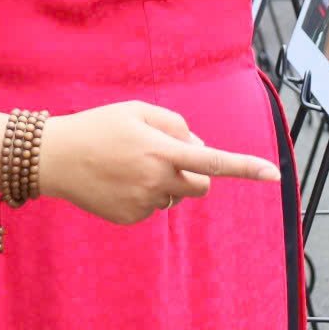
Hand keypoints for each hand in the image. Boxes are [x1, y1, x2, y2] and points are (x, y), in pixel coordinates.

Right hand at [39, 102, 280, 224]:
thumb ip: (174, 123)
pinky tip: (118, 182)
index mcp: (161, 150)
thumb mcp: (136, 110)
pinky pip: (153, 207)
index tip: (274, 175)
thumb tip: (196, 147)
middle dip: (197, 173)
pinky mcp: (130, 218)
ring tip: (130, 166)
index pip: (213, 160)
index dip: (246, 167)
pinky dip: (143, 195)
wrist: (55, 158)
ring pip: (175, 196)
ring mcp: (144, 202)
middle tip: (169, 156)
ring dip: (165, 183)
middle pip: (202, 185)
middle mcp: (156, 179)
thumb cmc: (98, 127)